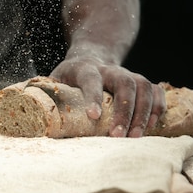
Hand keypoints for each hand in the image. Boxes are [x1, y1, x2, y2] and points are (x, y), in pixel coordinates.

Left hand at [50, 56, 164, 136]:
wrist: (91, 55)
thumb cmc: (70, 76)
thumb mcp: (55, 79)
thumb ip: (47, 96)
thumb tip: (34, 119)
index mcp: (84, 68)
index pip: (91, 79)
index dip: (93, 97)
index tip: (94, 117)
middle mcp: (109, 69)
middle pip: (125, 83)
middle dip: (124, 111)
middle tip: (118, 136)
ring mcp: (128, 73)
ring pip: (143, 86)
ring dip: (143, 113)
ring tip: (135, 137)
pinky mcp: (141, 81)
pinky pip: (156, 90)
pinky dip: (158, 107)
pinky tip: (153, 125)